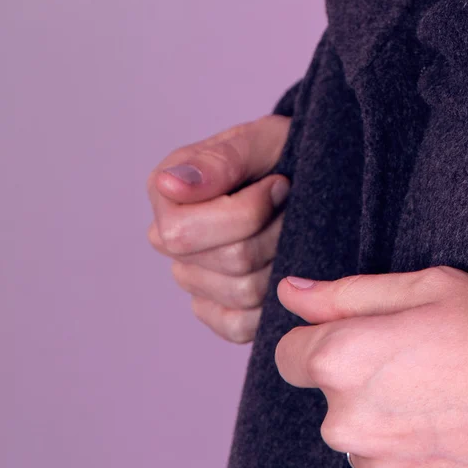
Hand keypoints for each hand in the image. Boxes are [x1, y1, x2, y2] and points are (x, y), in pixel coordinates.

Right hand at [146, 114, 291, 342]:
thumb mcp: (258, 140)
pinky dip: (271, 299)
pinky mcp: (216, 309)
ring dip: (280, 258)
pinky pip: (240, 326)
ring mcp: (192, 278)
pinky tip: (280, 263)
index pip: (184, 234)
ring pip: (243, 294)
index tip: (277, 183)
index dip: (247, 212)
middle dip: (273, 232)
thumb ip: (219, 161)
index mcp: (167, 195)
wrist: (300, 170)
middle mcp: (169, 240)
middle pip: (228, 263)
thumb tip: (169, 184)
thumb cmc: (277, 150)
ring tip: (287, 226)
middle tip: (289, 203)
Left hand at [274, 266, 467, 467]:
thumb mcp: (433, 287)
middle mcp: (345, 426)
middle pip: (338, 407)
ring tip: (463, 417)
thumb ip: (349, 294)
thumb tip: (291, 294)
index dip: (335, 344)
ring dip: (400, 439)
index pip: (293, 357)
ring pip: (371, 454)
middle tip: (441, 378)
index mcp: (343, 360)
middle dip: (374, 392)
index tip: (379, 346)